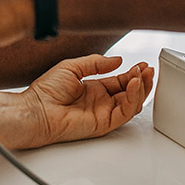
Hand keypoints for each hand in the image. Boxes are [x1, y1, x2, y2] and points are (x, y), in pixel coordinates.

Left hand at [19, 54, 153, 147]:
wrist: (36, 109)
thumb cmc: (46, 91)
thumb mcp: (73, 67)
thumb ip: (96, 63)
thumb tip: (117, 60)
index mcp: (93, 89)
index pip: (119, 82)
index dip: (132, 74)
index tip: (141, 65)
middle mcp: (100, 102)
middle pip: (129, 93)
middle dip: (141, 81)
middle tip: (148, 70)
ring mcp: (103, 113)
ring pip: (131, 104)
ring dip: (140, 89)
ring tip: (143, 75)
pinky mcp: (103, 124)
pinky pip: (124, 113)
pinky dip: (132, 99)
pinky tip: (134, 85)